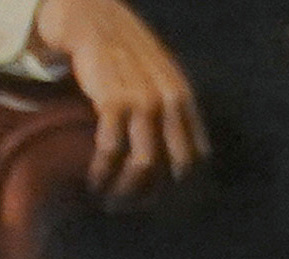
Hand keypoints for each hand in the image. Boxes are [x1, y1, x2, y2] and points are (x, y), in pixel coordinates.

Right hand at [30, 0, 202, 195]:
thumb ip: (171, 108)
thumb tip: (174, 152)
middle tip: (134, 209)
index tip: (165, 203)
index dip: (184, 187)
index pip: (197, 157)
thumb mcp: (159, 75)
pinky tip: (94, 182)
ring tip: (111, 203)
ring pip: (144, 165)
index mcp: (185, 100)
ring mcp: (143, 103)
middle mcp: (170, 103)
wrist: (91, 16)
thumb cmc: (122, 49)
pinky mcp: (112, 101)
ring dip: (127, 191)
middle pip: (176, 168)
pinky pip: (111, 149)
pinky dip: (102, 171)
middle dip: (157, 197)